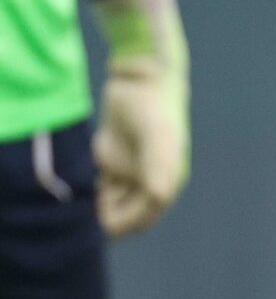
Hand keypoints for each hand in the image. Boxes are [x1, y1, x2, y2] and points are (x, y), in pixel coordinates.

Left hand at [92, 0, 190, 236]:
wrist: (141, 75)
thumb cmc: (151, 106)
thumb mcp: (155, 135)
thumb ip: (158, 166)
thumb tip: (159, 196)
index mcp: (169, 180)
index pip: (143, 219)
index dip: (121, 223)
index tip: (99, 213)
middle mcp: (152, 181)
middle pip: (125, 216)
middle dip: (105, 216)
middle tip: (88, 196)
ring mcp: (133, 172)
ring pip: (111, 207)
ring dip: (95, 206)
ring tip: (85, 185)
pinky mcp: (115, 163)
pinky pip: (100, 191)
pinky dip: (89, 193)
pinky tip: (83, 178)